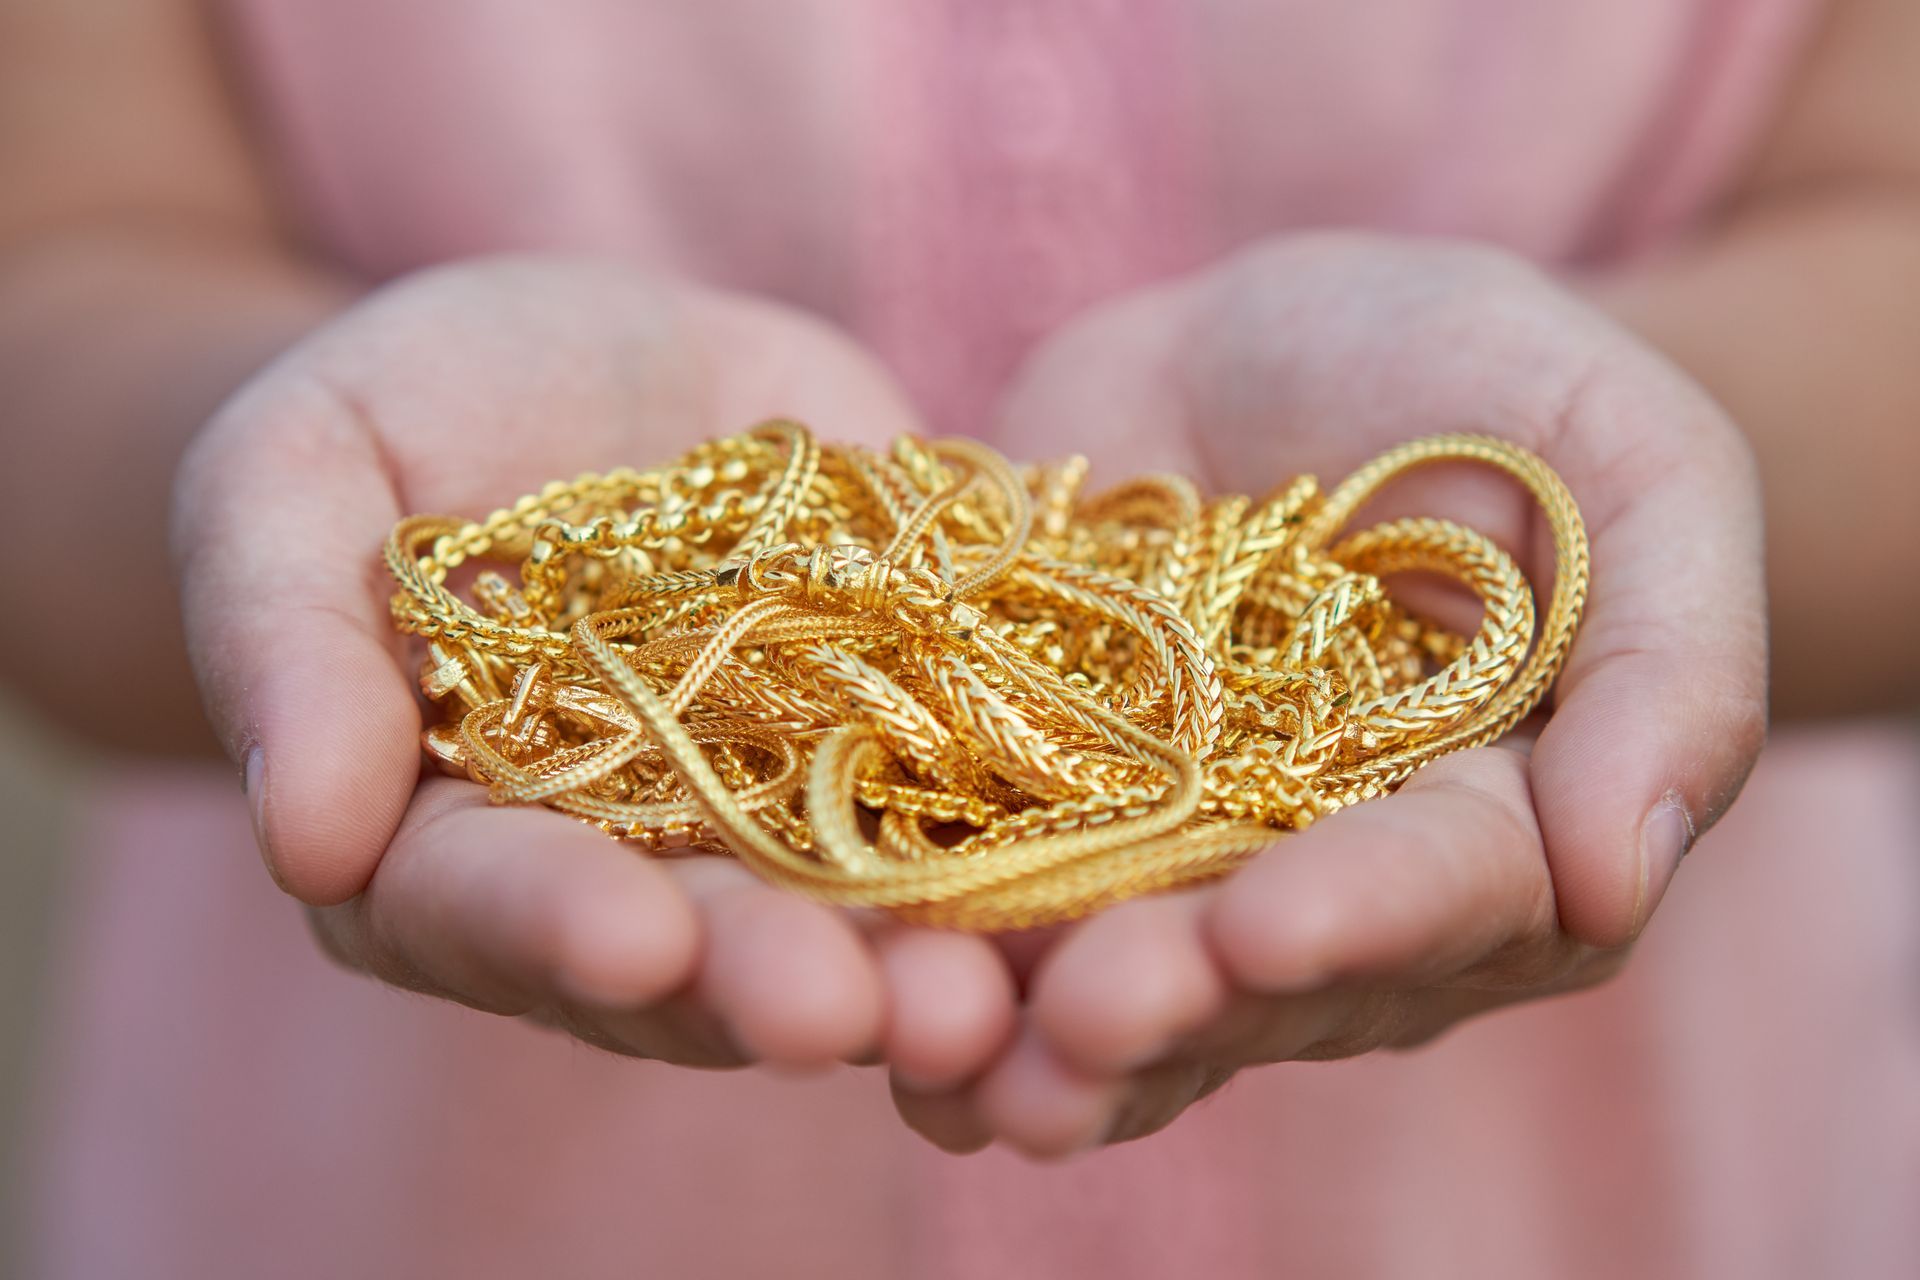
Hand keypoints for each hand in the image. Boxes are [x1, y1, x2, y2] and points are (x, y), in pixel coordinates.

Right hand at [173, 258, 1015, 1077]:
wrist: (601, 363)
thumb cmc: (410, 411)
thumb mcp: (297, 471)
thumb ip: (281, 634)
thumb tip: (303, 834)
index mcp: (450, 840)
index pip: (483, 906)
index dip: (553, 929)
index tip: (631, 942)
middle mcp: (624, 872)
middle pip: (686, 957)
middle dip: (762, 985)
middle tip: (845, 1013)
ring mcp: (776, 826)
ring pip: (841, 925)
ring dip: (912, 972)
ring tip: (984, 1003)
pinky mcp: (904, 753)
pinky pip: (966, 816)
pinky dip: (1024, 858)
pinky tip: (1095, 890)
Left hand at [890, 233, 1766, 1155]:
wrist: (1276, 342)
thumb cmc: (1484, 383)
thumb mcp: (1627, 458)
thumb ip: (1669, 655)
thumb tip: (1623, 879)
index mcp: (1498, 824)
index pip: (1450, 892)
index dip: (1368, 915)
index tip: (1271, 927)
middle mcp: (1334, 887)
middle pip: (1264, 976)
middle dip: (1176, 1002)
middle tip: (1085, 1024)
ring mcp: (1176, 864)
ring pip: (1120, 983)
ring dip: (1035, 1036)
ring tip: (961, 1069)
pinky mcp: (1041, 812)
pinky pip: (991, 905)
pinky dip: (932, 958)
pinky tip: (866, 1004)